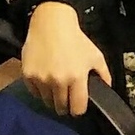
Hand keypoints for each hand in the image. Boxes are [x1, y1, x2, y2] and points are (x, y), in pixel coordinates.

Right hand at [21, 1, 111, 116]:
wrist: (52, 25)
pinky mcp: (28, 76)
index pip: (77, 108)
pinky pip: (35, 93)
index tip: (78, 106)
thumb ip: (103, 74)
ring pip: (47, 102)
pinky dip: (41, 90)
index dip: (79, 109)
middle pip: (61, 108)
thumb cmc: (76, 40)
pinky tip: (47, 78)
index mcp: (77, 77)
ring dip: (52, 97)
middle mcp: (58, 81)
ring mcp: (42, 80)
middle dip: (65, 105)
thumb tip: (107, 88)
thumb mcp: (95, 55)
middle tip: (68, 96)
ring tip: (58, 84)